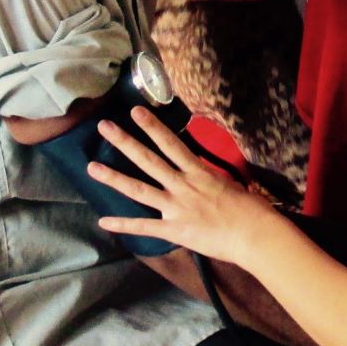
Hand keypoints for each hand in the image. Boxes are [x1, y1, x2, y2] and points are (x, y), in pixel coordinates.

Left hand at [89, 107, 284, 267]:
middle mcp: (183, 186)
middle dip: (124, 142)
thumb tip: (202, 173)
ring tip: (92, 167)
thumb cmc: (251, 209)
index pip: (171, 144)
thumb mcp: (230, 184)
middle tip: (104, 127)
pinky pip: (144, 226)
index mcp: (198, 173)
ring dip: (114, 177)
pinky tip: (103, 221)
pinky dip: (123, 225)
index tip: (136, 111)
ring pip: (139, 189)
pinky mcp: (174, 230)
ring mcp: (176, 208)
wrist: (255, 234)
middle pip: (148, 160)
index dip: (152, 126)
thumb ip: (210, 178)